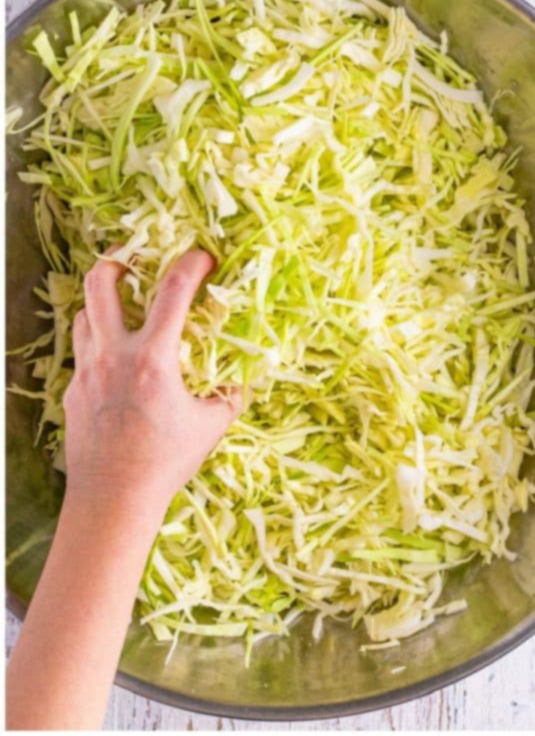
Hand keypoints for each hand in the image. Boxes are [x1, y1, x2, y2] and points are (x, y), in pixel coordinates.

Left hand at [62, 248, 242, 521]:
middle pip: (102, 283)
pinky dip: (99, 340)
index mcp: (152, 359)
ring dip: (104, 301)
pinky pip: (83, 350)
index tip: (204, 256)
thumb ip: (228, 395)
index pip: (172, 292)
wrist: (113, 498)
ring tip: (124, 303)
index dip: (191, 264)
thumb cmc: (166, 462)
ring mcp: (88, 371)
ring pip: (84, 314)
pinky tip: (118, 356)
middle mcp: (113, 356)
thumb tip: (241, 379)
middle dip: (119, 259)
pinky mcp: (74, 390)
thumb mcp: (211, 425)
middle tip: (136, 257)